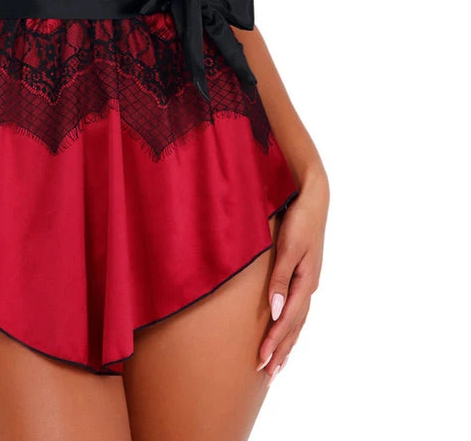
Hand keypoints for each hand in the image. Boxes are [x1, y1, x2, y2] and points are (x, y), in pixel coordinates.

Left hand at [257, 171, 329, 379]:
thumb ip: (280, 278)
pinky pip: (298, 309)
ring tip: (277, 365)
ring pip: (298, 321)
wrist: (314, 199)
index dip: (274, 341)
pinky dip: (291, 327)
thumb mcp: (287, 247)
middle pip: (294, 327)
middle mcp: (308, 286)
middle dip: (281, 351)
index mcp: (305, 282)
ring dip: (287, 344)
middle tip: (267, 375)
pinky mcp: (305, 275)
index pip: (287, 320)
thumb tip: (275, 310)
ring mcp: (308, 282)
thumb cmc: (299, 220)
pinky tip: (287, 334)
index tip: (260, 360)